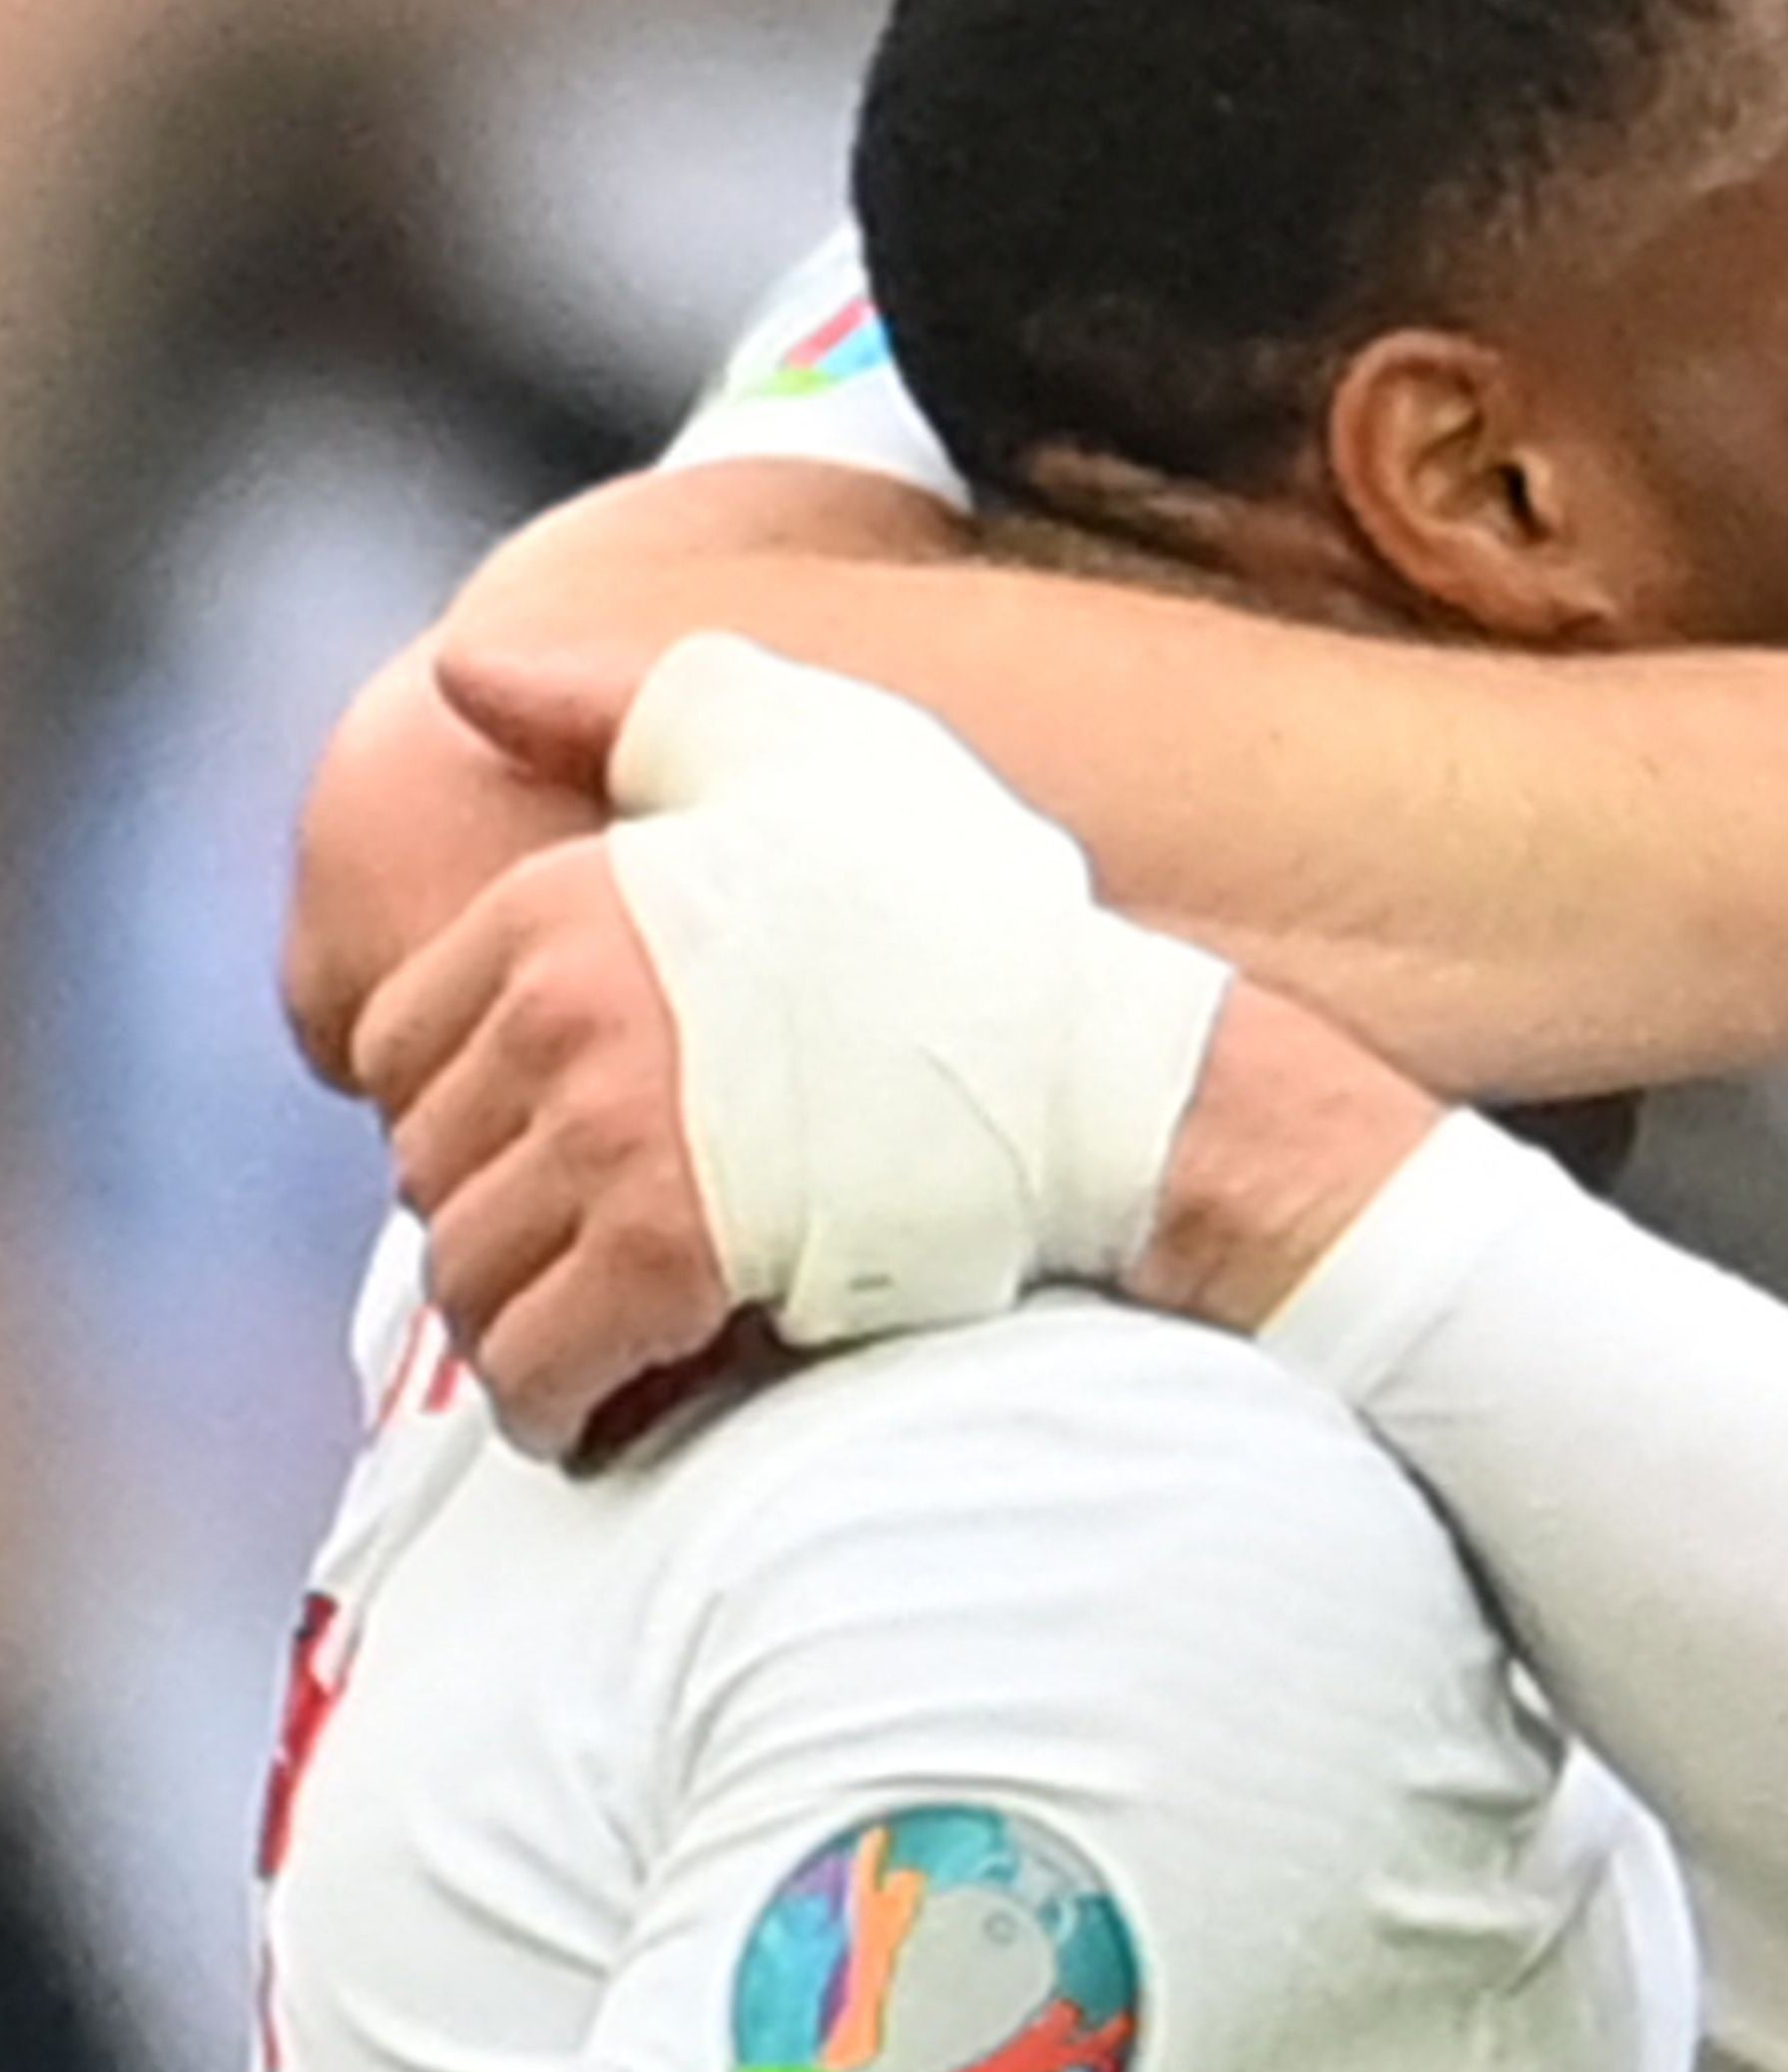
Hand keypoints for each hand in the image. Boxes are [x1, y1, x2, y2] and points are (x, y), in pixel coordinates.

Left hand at [359, 635, 1228, 1446]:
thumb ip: (631, 701)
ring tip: (593, 1329)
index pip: (393, 1042)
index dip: (468, 1101)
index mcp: (569, 894)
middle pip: (427, 1168)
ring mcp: (613, 1136)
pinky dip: (554, 1404)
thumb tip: (464, 666)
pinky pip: (531, 1367)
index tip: (552, 1132)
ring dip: (517, 1319)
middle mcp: (565, 1011)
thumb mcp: (818, 748)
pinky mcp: (669, 1259)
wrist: (1110, 1074)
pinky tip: (604, 1403)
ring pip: (467, 1275)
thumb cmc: (977, 914)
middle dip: (494, 1213)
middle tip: (586, 1238)